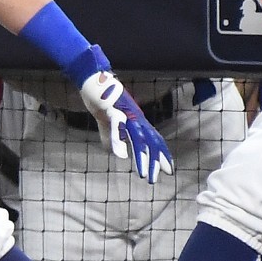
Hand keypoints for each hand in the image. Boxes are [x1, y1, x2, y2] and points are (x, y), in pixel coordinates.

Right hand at [78, 69, 173, 183]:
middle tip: (157, 179)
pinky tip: (120, 155)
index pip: (154, 139)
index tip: (168, 170)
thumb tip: (119, 153)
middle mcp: (135, 117)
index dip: (162, 154)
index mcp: (137, 120)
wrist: (92, 81)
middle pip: (149, 141)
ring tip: (142, 174)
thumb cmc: (101, 102)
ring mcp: (125, 112)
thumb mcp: (108, 125)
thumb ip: (114, 139)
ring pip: (137, 137)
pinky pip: (117, 127)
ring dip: (141, 157)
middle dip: (154, 161)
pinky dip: (118, 142)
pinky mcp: (111, 109)